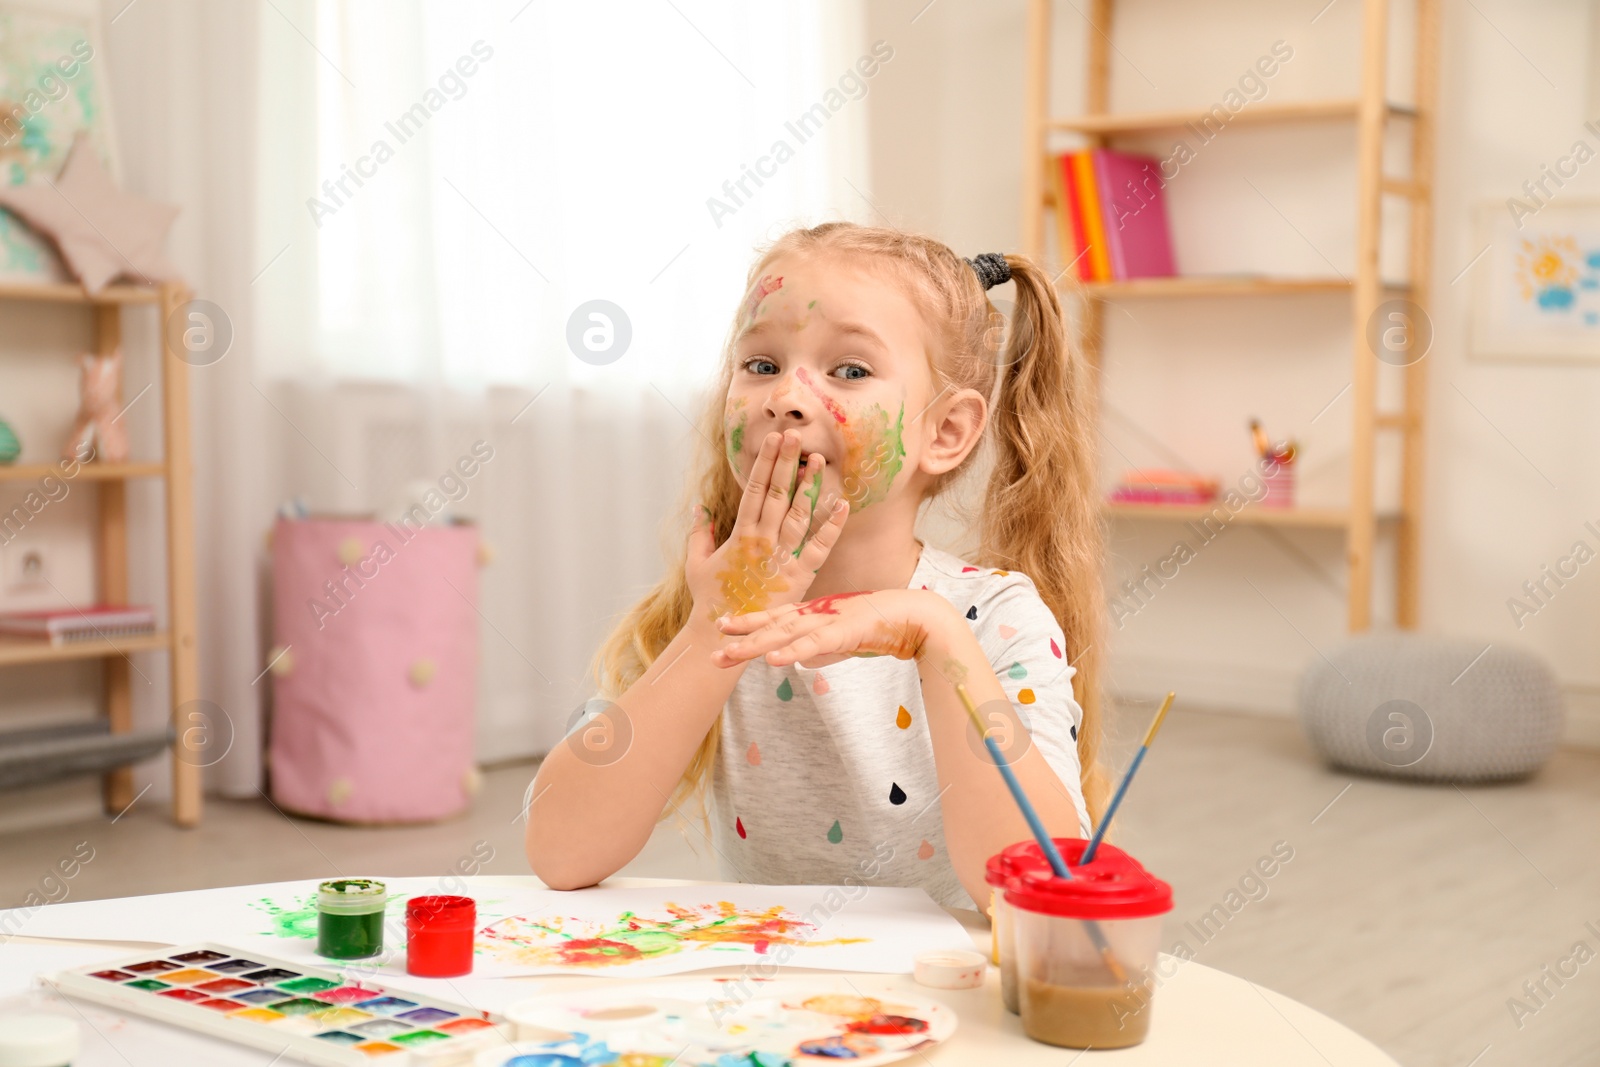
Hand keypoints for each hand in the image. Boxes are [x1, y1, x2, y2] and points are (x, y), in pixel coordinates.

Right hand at [687, 429, 848, 625]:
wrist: (722, 634)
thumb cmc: (710, 599)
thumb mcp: (696, 562)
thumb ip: (699, 532)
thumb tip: (699, 506)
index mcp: (739, 534)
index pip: (755, 488)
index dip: (765, 462)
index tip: (773, 438)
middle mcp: (761, 541)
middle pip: (777, 493)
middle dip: (787, 462)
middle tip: (796, 434)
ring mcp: (781, 558)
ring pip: (798, 514)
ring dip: (808, 485)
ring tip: (818, 459)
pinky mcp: (798, 577)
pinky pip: (818, 548)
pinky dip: (832, 527)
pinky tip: (842, 504)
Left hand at [711, 588, 945, 669]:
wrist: (915, 617)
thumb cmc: (881, 626)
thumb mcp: (842, 639)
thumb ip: (817, 648)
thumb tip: (798, 659)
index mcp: (814, 613)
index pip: (774, 618)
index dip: (747, 622)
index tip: (721, 626)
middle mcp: (815, 614)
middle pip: (771, 627)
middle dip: (740, 638)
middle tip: (712, 652)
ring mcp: (828, 620)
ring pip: (785, 634)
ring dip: (756, 645)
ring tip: (730, 655)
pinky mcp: (845, 632)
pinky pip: (814, 644)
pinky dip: (792, 651)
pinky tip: (774, 660)